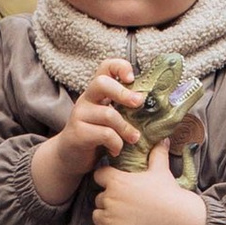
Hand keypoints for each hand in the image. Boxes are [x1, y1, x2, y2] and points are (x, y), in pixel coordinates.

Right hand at [27, 62, 145, 209]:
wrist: (70, 157)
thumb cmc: (97, 136)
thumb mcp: (111, 118)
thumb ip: (126, 109)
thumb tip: (155, 106)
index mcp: (97, 92)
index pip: (106, 67)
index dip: (120, 67)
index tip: (132, 78)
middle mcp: (86, 99)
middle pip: (102, 83)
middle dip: (124, 93)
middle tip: (139, 104)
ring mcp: (80, 115)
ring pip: (108, 114)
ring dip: (127, 128)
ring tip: (134, 138)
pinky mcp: (78, 133)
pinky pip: (105, 134)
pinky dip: (117, 143)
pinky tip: (116, 150)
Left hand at [88, 143, 208, 224]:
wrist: (178, 221)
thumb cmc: (169, 195)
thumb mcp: (161, 172)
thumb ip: (157, 154)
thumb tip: (164, 139)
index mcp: (117, 181)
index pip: (98, 176)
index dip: (106, 181)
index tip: (118, 187)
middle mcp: (110, 198)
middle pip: (97, 199)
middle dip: (109, 203)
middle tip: (127, 208)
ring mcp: (109, 219)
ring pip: (96, 217)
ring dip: (106, 219)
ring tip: (125, 221)